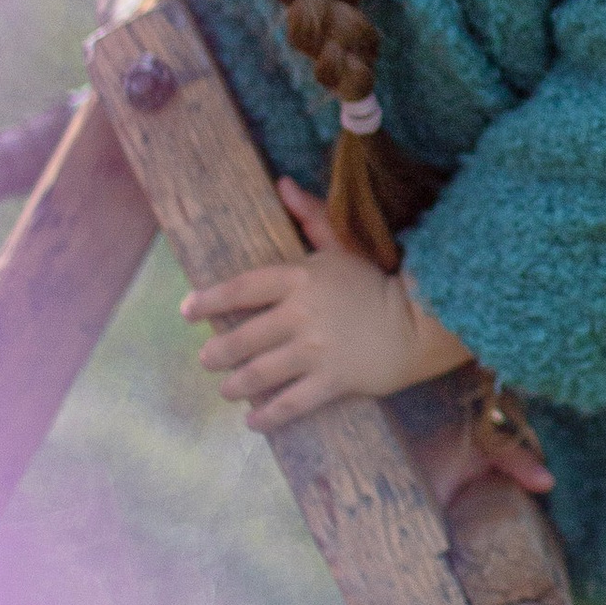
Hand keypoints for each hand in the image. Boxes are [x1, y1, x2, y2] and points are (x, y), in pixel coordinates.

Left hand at [185, 178, 470, 431]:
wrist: (418, 322)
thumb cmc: (376, 282)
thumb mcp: (343, 244)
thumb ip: (311, 216)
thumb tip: (283, 183)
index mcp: (301, 278)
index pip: (243, 288)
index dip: (210, 300)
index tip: (187, 310)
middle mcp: (303, 314)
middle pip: (245, 336)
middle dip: (218, 351)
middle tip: (206, 358)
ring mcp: (317, 350)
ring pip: (261, 372)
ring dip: (236, 384)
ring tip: (226, 388)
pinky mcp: (333, 381)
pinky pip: (292, 402)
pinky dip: (269, 415)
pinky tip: (254, 421)